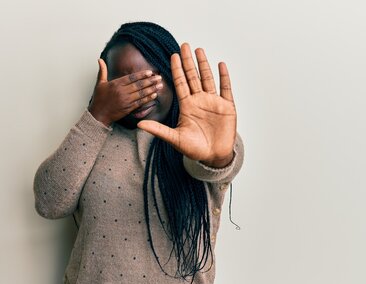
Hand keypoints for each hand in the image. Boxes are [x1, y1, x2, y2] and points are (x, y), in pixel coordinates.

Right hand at [88, 59, 162, 125]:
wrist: (98, 115)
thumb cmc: (99, 100)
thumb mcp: (99, 84)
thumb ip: (102, 71)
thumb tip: (100, 60)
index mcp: (116, 84)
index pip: (131, 77)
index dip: (141, 75)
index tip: (150, 72)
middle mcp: (122, 92)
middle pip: (139, 85)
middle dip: (150, 81)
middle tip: (159, 77)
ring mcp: (126, 100)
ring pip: (141, 93)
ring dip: (152, 89)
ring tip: (160, 85)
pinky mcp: (128, 108)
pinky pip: (140, 102)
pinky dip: (148, 99)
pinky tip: (154, 95)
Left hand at [136, 43, 236, 167]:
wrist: (213, 157)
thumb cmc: (194, 149)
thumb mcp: (174, 138)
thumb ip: (158, 130)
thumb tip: (139, 125)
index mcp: (187, 106)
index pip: (180, 83)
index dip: (176, 69)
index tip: (172, 55)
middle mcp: (199, 101)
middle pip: (193, 76)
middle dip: (188, 61)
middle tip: (184, 45)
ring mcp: (213, 102)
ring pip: (208, 78)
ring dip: (204, 64)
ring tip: (199, 50)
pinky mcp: (227, 107)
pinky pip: (225, 88)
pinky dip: (224, 76)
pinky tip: (220, 64)